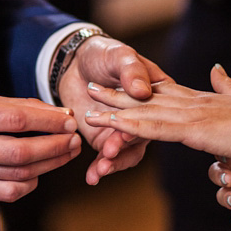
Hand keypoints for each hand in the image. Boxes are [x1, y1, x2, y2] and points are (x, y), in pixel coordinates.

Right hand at [0, 95, 81, 201]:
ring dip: (50, 166)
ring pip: (18, 176)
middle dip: (55, 147)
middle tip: (74, 139)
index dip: (48, 121)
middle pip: (21, 153)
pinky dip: (29, 184)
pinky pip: (7, 193)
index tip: (68, 119)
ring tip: (66, 153)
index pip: (16, 120)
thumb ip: (13, 106)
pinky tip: (38, 173)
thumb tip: (55, 113)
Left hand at [55, 34, 170, 183]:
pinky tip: (92, 177)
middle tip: (108, 153)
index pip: (155, 113)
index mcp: (156, 94)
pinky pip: (108, 158)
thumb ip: (131, 71)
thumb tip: (142, 91)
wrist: (74, 63)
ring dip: (114, 163)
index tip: (125, 134)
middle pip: (140, 137)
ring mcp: (126, 130)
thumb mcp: (119, 55)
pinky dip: (100, 168)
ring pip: (126, 153)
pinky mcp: (107, 139)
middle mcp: (145, 116)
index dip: (142, 126)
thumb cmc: (103, 54)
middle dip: (123, 148)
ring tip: (100, 170)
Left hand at [84, 63, 230, 161]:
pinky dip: (127, 127)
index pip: (172, 93)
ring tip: (87, 112)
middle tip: (93, 89)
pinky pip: (152, 129)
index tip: (126, 85)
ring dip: (115, 113)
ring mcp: (193, 115)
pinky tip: (108, 128)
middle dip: (120, 96)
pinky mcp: (193, 130)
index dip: (146, 89)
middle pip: (150, 98)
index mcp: (212, 100)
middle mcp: (198, 103)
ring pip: (144, 112)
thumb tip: (226, 66)